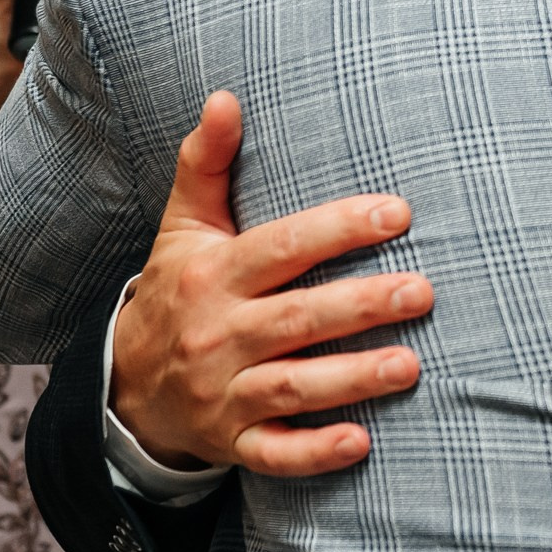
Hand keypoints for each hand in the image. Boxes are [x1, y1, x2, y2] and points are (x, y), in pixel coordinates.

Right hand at [110, 91, 435, 472]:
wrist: (127, 387)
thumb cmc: (178, 291)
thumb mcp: (183, 226)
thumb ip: (206, 164)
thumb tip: (224, 97)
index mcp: (213, 275)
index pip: (282, 248)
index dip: (338, 229)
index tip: (398, 213)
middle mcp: (217, 334)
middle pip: (297, 319)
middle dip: (361, 305)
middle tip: (424, 291)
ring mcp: (223, 393)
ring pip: (292, 387)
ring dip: (352, 380)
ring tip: (412, 365)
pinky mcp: (233, 442)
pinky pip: (273, 453)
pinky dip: (313, 453)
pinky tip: (360, 442)